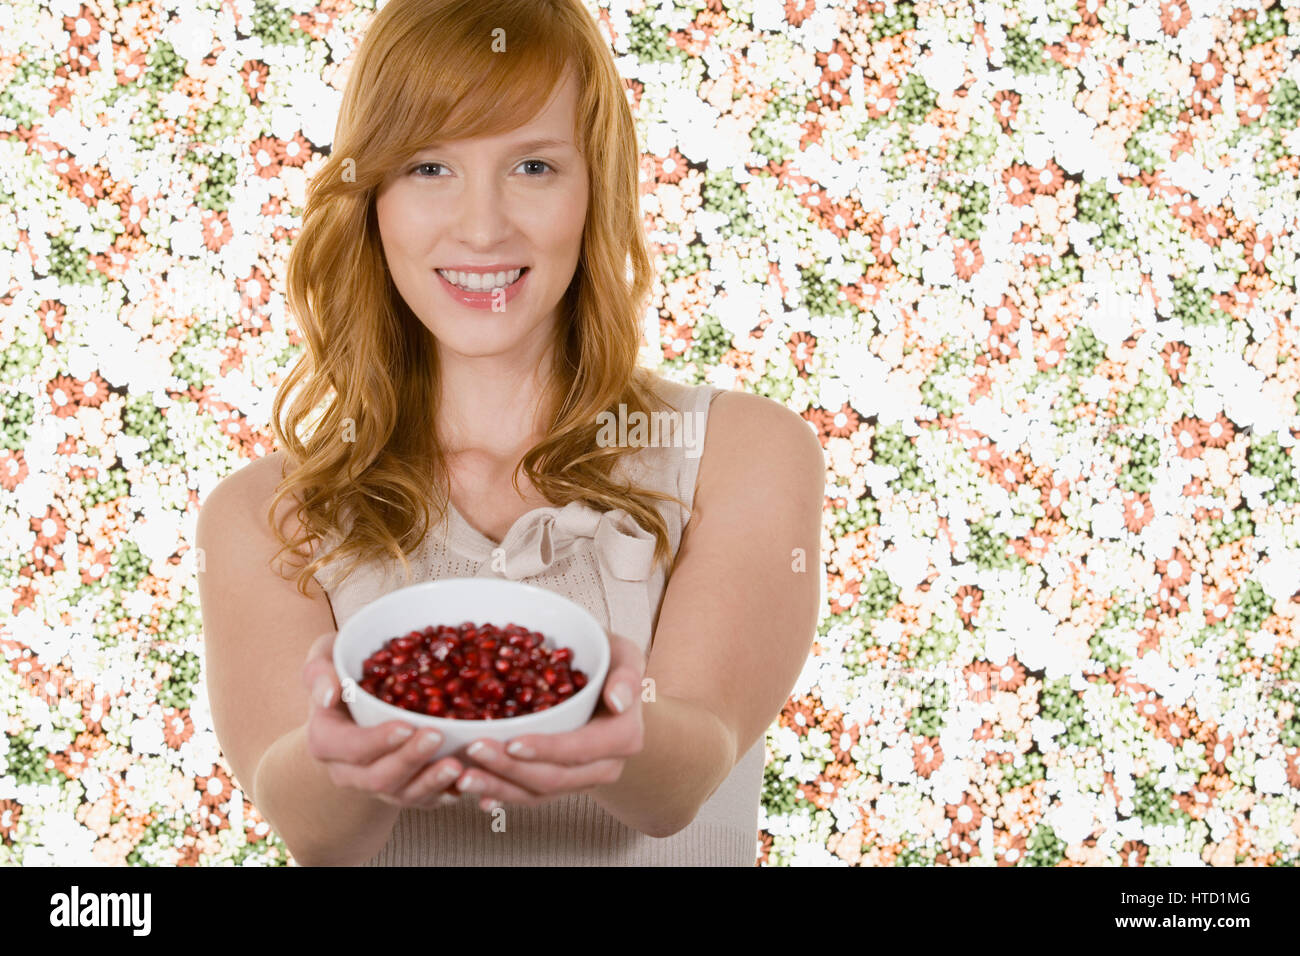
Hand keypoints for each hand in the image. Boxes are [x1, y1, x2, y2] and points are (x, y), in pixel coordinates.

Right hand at [300, 629, 466, 808]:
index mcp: (326, 740)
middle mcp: (348, 771)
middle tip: (437, 736)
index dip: (376, 741)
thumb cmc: (344, 670)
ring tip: (457, 765)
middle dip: (409, 759)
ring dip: (431, 782)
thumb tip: (328, 695)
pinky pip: (425, 800)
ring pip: (404, 794)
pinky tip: (467, 780)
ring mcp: (377, 785)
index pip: (348, 747)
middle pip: (378, 777)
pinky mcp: (404, 790)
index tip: (405, 725)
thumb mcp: (325, 658)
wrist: (356, 703)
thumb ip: (320, 670)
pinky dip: (446, 792)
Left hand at [450, 630, 646, 811]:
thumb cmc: (610, 663)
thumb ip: (627, 673)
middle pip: (554, 777)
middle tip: (473, 751)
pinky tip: (473, 792)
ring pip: (537, 794)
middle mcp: (605, 766)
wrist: (608, 687)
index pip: (581, 749)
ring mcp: (581, 780)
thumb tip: (619, 701)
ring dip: (498, 787)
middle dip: (510, 769)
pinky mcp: (560, 784)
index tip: (512, 742)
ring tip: (462, 777)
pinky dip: (500, 794)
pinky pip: (529, 796)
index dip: (546, 749)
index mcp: (623, 737)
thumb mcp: (624, 655)